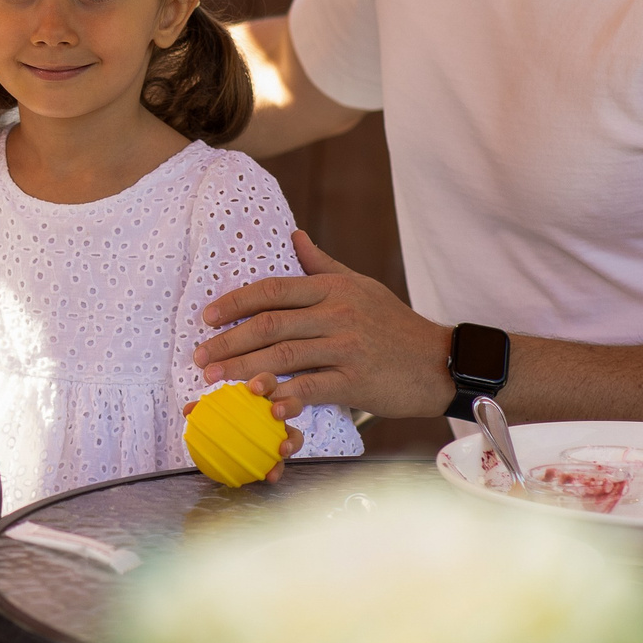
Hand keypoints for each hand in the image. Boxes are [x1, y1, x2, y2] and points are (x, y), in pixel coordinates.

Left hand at [183, 382, 307, 481]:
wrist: (231, 446)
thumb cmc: (225, 422)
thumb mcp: (213, 415)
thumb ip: (203, 411)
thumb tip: (189, 410)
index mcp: (261, 397)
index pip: (266, 383)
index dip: (263, 382)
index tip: (254, 389)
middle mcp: (277, 413)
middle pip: (291, 404)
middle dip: (288, 405)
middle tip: (276, 413)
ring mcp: (283, 433)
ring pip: (296, 434)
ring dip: (293, 441)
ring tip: (282, 450)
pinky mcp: (282, 454)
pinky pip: (282, 462)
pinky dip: (278, 469)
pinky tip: (270, 477)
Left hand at [194, 231, 455, 420]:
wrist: (442, 362)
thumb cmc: (395, 325)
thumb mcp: (361, 285)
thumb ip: (322, 264)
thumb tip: (293, 236)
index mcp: (333, 288)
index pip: (272, 290)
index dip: (235, 302)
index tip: (206, 316)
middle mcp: (337, 313)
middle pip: (270, 324)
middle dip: (228, 341)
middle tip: (200, 356)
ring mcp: (347, 347)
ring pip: (284, 356)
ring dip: (244, 369)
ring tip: (216, 381)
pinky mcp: (358, 380)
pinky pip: (313, 387)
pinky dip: (285, 397)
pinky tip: (262, 405)